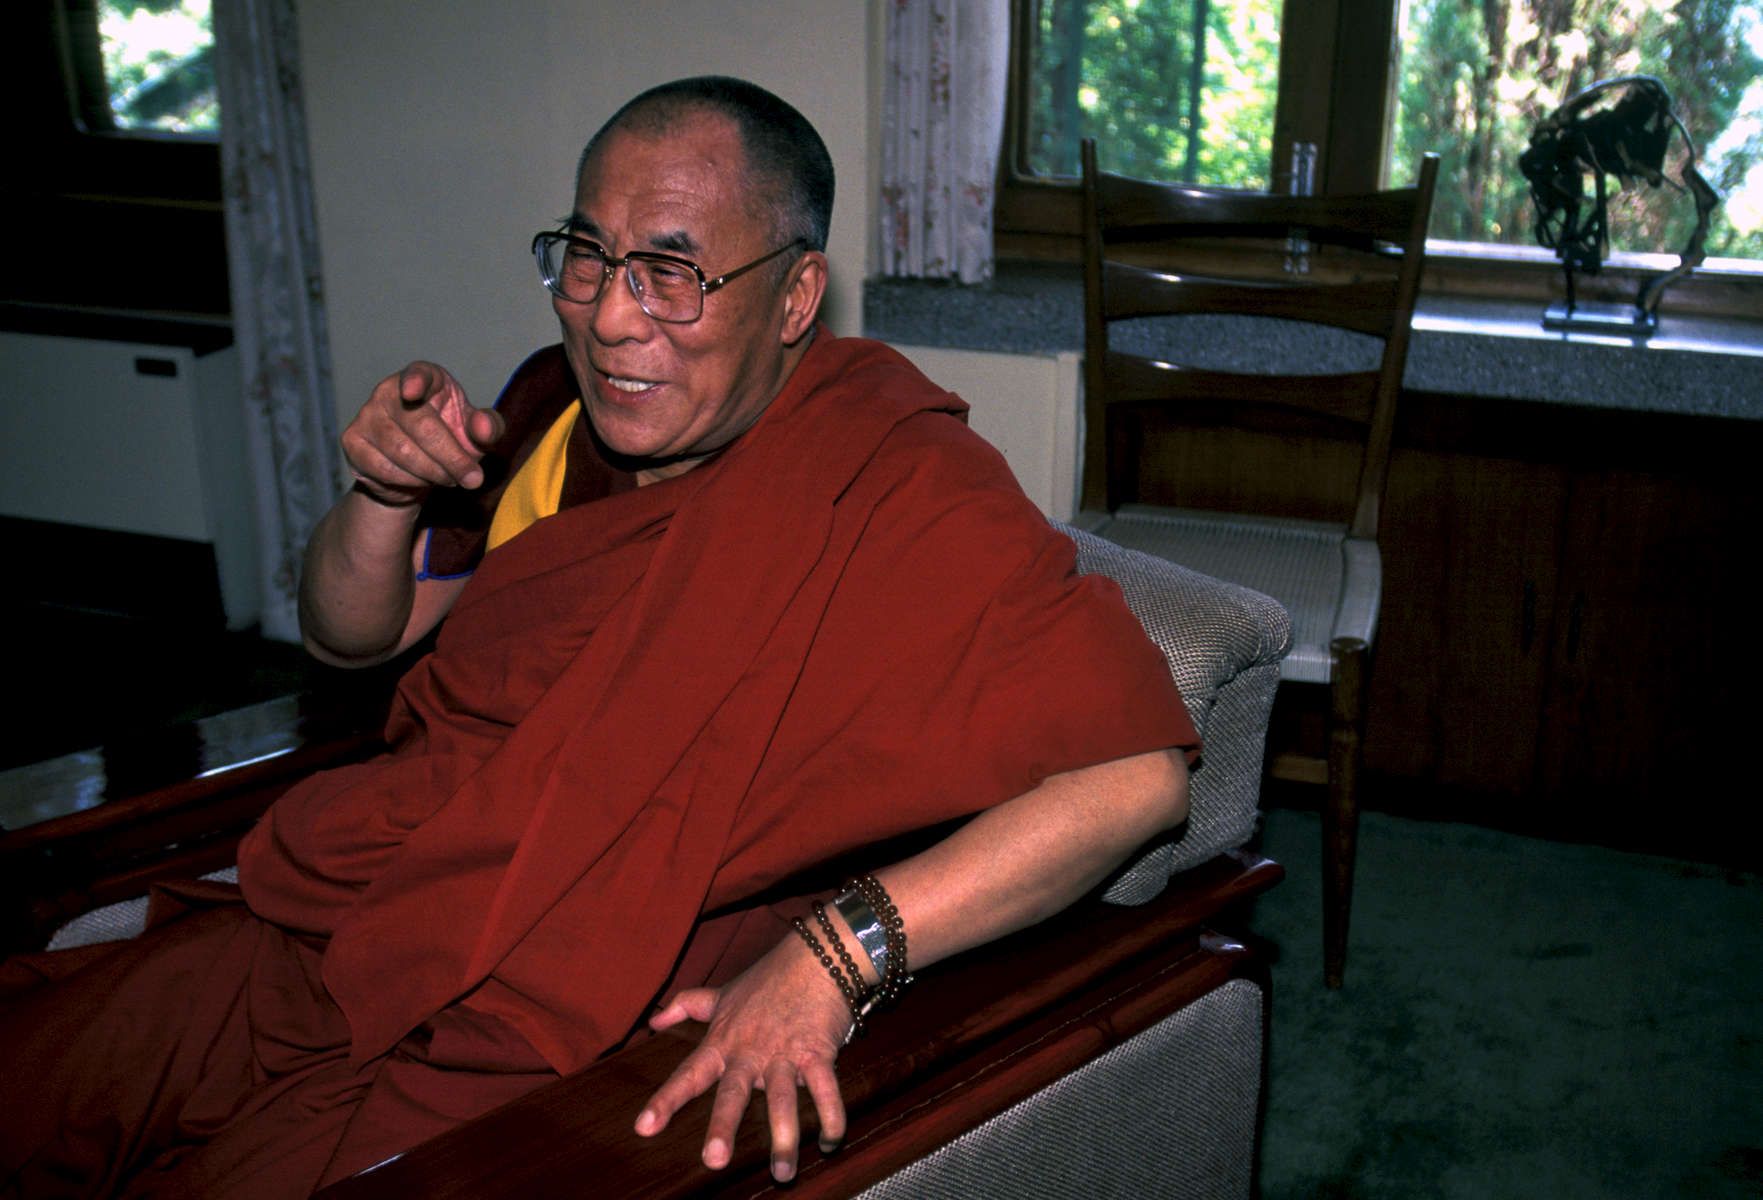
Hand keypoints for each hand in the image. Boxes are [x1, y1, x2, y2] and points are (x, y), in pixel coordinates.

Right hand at [341, 361, 505, 505]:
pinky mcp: (353, 441)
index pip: (419, 374)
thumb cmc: (451, 440)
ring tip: (449, 479)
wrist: (417, 470)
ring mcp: (367, 414)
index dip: (415, 381)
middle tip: (472, 478)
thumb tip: (483, 427)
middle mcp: (389, 390)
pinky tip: (422, 481)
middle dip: (451, 457)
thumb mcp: (476, 434)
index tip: (413, 391)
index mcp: (425, 377)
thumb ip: (488, 428)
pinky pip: (383, 468)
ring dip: (433, 472)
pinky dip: (409, 481)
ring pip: (401, 450)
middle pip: (420, 425)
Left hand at [635, 935, 851, 1182]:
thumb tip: (654, 1020)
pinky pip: (826, 1089)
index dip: (666, 1101)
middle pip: (734, 1093)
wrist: (815, 956)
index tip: (644, 1128)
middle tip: (714, 1161)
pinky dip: (831, 1116)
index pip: (689, 1074)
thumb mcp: (723, 992)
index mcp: (724, 1042)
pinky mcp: (818, 1052)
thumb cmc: (768, 977)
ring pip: (783, 1099)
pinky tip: (830, 1141)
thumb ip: (688, 1007)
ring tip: (783, 1172)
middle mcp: (751, 1052)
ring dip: (785, 1137)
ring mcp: (785, 1053)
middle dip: (723, 1126)